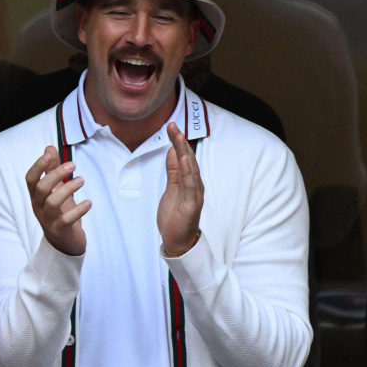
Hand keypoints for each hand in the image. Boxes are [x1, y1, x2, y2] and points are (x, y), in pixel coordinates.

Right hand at [25, 146, 91, 255]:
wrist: (64, 244)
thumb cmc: (59, 212)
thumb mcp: (55, 190)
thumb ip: (52, 169)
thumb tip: (49, 148)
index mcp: (36, 196)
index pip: (30, 179)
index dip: (38, 166)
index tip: (49, 155)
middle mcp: (39, 207)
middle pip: (41, 188)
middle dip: (56, 175)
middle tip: (73, 165)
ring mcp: (48, 220)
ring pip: (52, 203)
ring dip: (68, 189)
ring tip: (82, 180)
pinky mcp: (61, 230)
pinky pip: (67, 219)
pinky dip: (78, 210)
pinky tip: (89, 202)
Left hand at [157, 123, 203, 255]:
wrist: (177, 240)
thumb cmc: (175, 215)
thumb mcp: (171, 188)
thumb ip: (173, 171)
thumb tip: (172, 151)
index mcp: (189, 181)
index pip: (184, 157)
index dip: (178, 142)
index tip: (171, 127)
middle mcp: (195, 185)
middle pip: (188, 160)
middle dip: (181, 142)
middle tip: (173, 126)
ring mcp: (195, 194)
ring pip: (191, 170)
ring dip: (184, 153)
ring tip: (179, 137)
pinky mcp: (192, 205)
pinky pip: (190, 186)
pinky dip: (188, 172)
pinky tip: (184, 161)